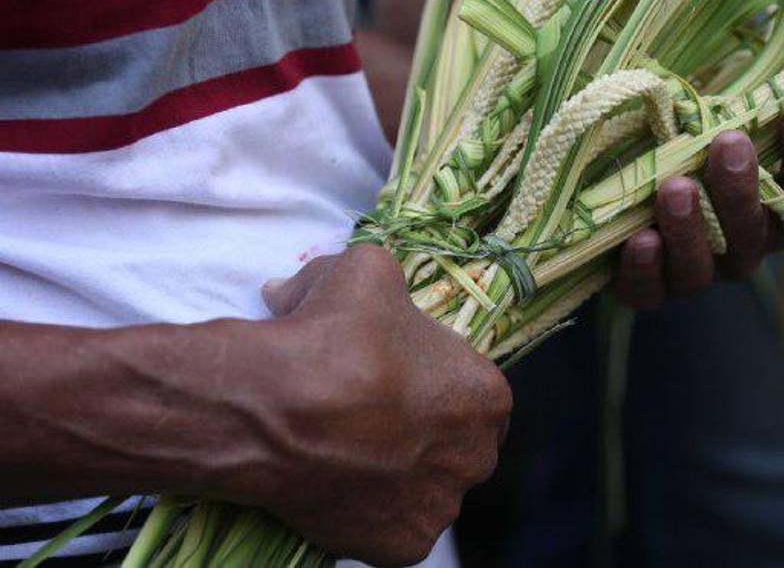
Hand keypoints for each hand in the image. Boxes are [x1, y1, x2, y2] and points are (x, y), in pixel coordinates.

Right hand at [243, 245, 510, 565]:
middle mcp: (477, 457)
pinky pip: (393, 526)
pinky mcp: (403, 547)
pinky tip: (341, 485)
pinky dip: (372, 512)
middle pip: (456, 444)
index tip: (396, 381)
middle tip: (370, 415)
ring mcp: (439, 507)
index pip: (473, 393)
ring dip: (399, 473)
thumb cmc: (330, 336)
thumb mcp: (369, 269)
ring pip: (426, 488)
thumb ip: (380, 274)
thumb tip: (317, 283)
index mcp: (486, 396)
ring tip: (348, 450)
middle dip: (422, 431)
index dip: (435, 385)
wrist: (270, 410)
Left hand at [613, 85, 783, 308]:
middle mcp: (738, 249)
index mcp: (771, 212)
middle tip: (729, 143)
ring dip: (690, 228)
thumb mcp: (741, 116)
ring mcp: (692, 272)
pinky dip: (645, 269)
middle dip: (742, 189)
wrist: (620, 182)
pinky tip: (639, 238)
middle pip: (752, 232)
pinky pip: (648, 290)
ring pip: (701, 266)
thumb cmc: (696, 146)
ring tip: (675, 186)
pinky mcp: (645, 288)